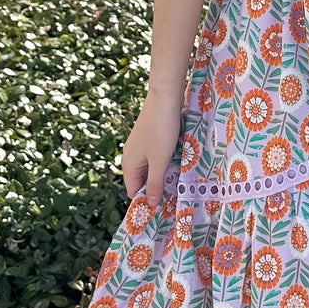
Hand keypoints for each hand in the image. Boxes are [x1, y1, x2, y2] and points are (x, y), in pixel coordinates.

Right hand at [121, 92, 182, 207]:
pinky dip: (166, 162)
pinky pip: (157, 157)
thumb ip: (154, 183)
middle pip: (142, 180)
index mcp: (129, 163)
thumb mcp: (160, 160)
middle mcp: (132, 155)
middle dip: (157, 188)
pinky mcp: (151, 138)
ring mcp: (141, 146)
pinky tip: (180, 164)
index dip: (146, 200)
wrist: (165, 97)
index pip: (133, 190)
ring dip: (164, 174)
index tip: (163, 210)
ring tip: (180, 183)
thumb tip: (150, 204)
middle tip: (175, 198)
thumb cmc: (161, 130)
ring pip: (151, 168)